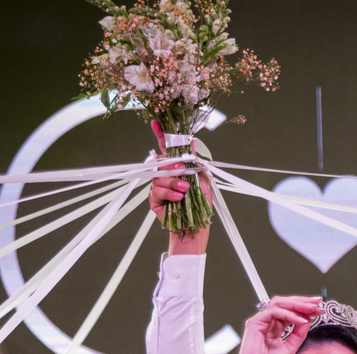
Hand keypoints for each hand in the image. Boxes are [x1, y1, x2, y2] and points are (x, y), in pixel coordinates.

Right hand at [150, 120, 212, 253]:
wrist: (197, 226)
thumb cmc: (201, 203)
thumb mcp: (202, 179)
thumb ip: (195, 161)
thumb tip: (192, 141)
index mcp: (177, 167)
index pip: (166, 148)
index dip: (161, 135)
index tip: (155, 123)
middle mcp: (165, 175)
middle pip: (160, 161)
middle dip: (172, 166)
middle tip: (183, 173)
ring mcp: (158, 187)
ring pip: (158, 177)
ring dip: (173, 182)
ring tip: (184, 191)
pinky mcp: (154, 200)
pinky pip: (156, 191)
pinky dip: (168, 193)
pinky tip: (178, 199)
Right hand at [226, 296, 323, 353]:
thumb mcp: (290, 348)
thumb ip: (299, 334)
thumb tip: (308, 319)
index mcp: (273, 327)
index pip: (289, 311)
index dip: (303, 308)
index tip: (318, 308)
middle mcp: (266, 322)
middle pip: (284, 303)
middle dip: (302, 302)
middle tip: (317, 304)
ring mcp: (260, 321)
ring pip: (279, 304)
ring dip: (297, 305)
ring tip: (311, 310)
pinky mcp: (255, 323)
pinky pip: (274, 312)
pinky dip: (289, 314)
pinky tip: (300, 320)